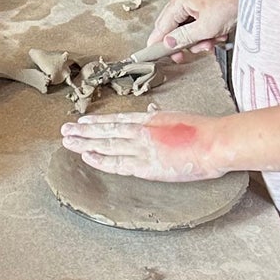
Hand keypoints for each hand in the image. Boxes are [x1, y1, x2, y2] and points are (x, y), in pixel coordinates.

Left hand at [59, 107, 228, 184]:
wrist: (214, 143)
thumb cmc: (204, 131)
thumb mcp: (178, 118)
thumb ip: (160, 118)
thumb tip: (149, 114)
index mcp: (150, 119)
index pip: (117, 120)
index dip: (98, 122)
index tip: (83, 121)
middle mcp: (141, 131)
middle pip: (106, 131)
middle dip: (84, 131)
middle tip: (65, 131)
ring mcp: (142, 148)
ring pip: (106, 145)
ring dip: (85, 143)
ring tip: (69, 142)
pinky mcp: (147, 166)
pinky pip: (118, 163)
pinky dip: (101, 159)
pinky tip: (87, 156)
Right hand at [147, 0, 239, 55]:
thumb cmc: (231, 2)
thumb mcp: (205, 27)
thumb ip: (183, 38)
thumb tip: (168, 44)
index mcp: (179, 1)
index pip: (161, 26)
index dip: (159, 43)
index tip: (156, 56)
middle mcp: (183, 0)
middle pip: (174, 29)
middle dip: (185, 42)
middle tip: (191, 51)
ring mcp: (194, 2)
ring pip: (188, 29)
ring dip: (199, 39)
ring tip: (212, 40)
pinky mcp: (205, 7)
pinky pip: (198, 25)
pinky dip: (207, 33)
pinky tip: (218, 33)